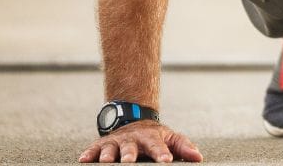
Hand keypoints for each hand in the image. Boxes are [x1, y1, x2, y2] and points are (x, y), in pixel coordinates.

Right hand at [78, 121, 202, 162]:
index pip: (158, 147)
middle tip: (129, 163)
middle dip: (129, 156)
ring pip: (110, 149)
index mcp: (151, 138)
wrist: (134, 119)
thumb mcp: (171, 138)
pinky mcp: (101, 145)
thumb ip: (183, 147)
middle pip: (131, 148)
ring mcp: (116, 142)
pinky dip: (88, 154)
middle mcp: (132, 139)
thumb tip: (198, 157)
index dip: (162, 154)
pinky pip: (93, 149)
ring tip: (106, 162)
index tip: (166, 161)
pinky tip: (84, 160)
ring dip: (108, 156)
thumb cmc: (154, 136)